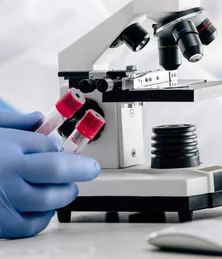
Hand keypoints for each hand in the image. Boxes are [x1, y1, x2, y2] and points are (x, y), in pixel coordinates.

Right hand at [0, 111, 99, 238]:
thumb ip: (14, 122)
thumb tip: (36, 119)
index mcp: (9, 146)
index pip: (51, 146)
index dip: (67, 150)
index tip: (74, 152)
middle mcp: (9, 172)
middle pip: (58, 170)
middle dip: (81, 170)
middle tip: (90, 169)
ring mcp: (3, 199)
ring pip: (49, 199)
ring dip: (65, 193)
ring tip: (69, 189)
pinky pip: (30, 225)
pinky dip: (43, 218)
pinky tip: (45, 209)